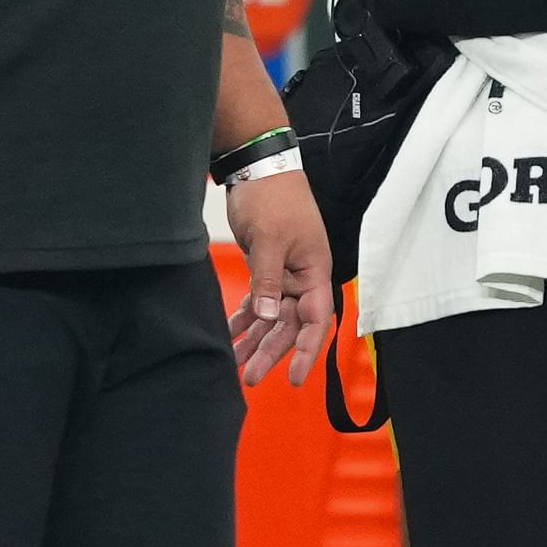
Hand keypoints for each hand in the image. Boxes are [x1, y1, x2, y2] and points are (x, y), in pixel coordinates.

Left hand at [223, 170, 334, 386]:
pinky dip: (246, 317)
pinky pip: (259, 301)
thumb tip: (268, 317)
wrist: (259, 168)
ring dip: (255, 339)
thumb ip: (269, 279)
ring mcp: (284, 274)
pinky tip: (231, 333)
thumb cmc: (273, 200)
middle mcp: (303, 279)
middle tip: (250, 378)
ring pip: (272, 317)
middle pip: (290, 325)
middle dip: (271, 352)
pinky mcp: (266, 267)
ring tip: (235, 363)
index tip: (295, 378)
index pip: (316, 320)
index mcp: (314, 273)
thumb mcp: (270, 240)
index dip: (307, 351)